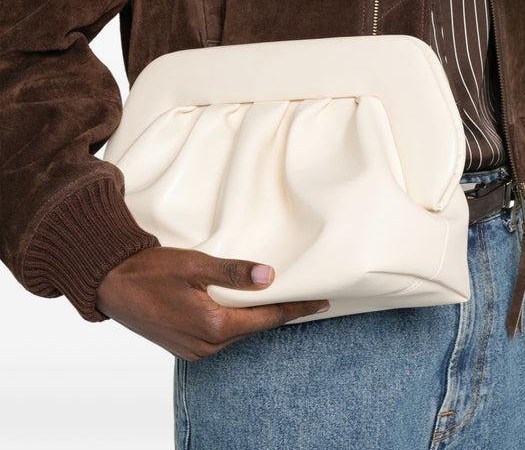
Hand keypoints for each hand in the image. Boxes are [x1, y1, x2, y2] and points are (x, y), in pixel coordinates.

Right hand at [95, 247, 329, 360]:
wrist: (110, 284)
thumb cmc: (149, 271)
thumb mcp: (194, 264)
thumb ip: (233, 272)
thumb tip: (270, 277)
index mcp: (214, 325)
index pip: (268, 319)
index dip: (297, 310)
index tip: (322, 303)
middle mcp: (207, 345)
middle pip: (255, 328)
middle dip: (281, 314)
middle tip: (308, 300)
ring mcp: (194, 350)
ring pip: (238, 334)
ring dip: (257, 319)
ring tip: (279, 302)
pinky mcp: (184, 347)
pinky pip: (220, 337)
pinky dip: (236, 323)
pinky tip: (241, 310)